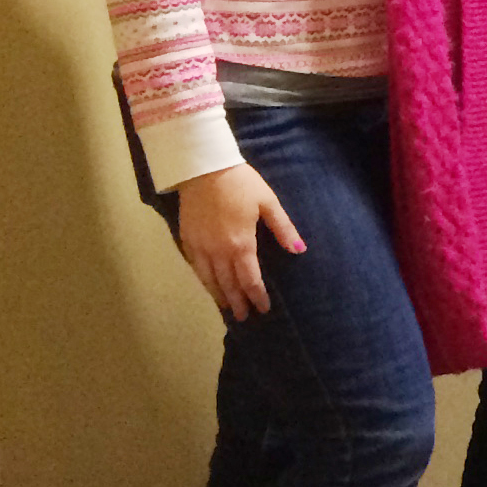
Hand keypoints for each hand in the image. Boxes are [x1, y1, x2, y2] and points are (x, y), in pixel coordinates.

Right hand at [174, 162, 302, 320]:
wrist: (203, 169)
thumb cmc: (241, 184)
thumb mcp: (268, 203)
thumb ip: (283, 229)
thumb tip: (299, 251)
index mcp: (241, 243)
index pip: (250, 278)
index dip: (257, 296)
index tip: (263, 309)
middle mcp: (218, 250)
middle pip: (228, 283)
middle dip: (237, 302)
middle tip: (244, 317)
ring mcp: (200, 246)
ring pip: (209, 278)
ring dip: (218, 295)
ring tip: (226, 308)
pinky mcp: (186, 239)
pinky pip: (195, 266)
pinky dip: (203, 279)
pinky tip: (208, 285)